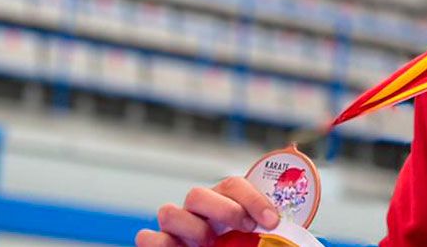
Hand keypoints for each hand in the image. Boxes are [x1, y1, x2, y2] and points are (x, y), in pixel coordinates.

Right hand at [135, 176, 280, 246]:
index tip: (272, 219)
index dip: (253, 199)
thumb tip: (279, 228)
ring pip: (168, 212)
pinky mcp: (159, 243)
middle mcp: (196, 211)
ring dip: (192, 227)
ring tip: (211, 243)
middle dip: (225, 208)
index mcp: (222, 202)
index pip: (233, 185)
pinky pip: (147, 238)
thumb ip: (262, 231)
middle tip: (246, 226)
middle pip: (198, 194)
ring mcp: (174, 227)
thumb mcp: (254, 236)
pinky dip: (159, 243)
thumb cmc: (242, 242)